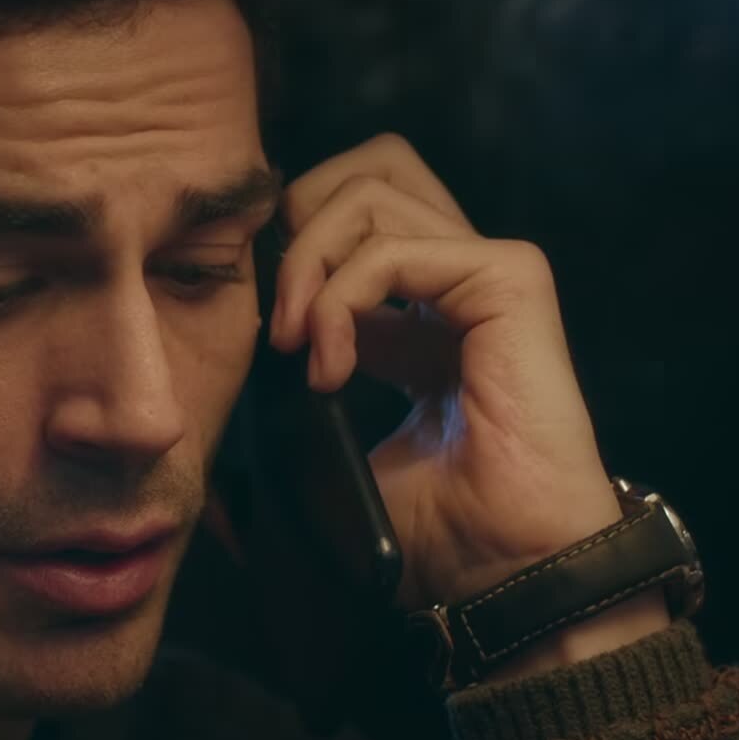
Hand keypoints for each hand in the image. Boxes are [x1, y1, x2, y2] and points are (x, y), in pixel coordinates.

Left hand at [269, 135, 654, 661]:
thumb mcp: (337, 461)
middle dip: (299, 219)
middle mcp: (453, 279)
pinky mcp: (509, 279)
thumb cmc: (439, 533)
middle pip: (368, 168)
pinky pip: (393, 247)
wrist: (505, 571)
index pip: (345, 219)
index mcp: (418, 312)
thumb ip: (295, 407)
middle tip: (276, 314)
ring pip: (371, 191)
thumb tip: (230, 401)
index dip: (286, 252)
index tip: (260, 337)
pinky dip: (340, 297)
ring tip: (296, 348)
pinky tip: (329, 367)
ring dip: (307, 264)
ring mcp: (485, 271)